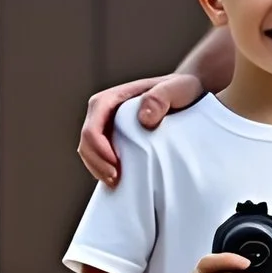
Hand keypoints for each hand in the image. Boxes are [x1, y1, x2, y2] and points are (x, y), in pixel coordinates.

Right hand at [79, 70, 205, 185]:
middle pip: (86, 142)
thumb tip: (144, 118)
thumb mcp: (176, 89)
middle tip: (116, 180)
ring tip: (117, 182)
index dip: (99, 149)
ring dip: (98, 169)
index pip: (93, 127)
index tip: (116, 166)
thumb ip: (160, 98)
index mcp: (111, 99)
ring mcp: (106, 126)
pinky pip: (99, 157)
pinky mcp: (113, 138)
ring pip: (89, 152)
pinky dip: (104, 169)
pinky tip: (119, 180)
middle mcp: (103, 112)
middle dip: (97, 164)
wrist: (185, 94)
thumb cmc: (179, 89)